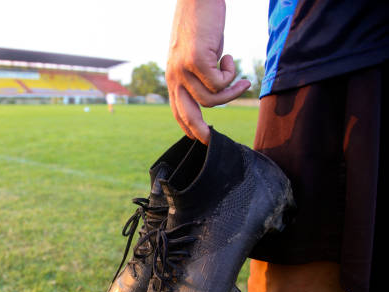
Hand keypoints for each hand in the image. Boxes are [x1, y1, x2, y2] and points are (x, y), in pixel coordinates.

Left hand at [166, 0, 250, 143]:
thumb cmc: (202, 25)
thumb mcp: (199, 55)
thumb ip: (202, 75)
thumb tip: (214, 94)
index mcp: (173, 77)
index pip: (177, 110)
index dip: (188, 127)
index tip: (202, 138)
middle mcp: (174, 76)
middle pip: (186, 115)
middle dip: (200, 132)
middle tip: (213, 141)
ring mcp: (182, 69)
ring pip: (210, 99)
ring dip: (231, 92)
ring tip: (242, 80)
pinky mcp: (194, 60)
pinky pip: (218, 83)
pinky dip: (231, 75)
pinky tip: (230, 58)